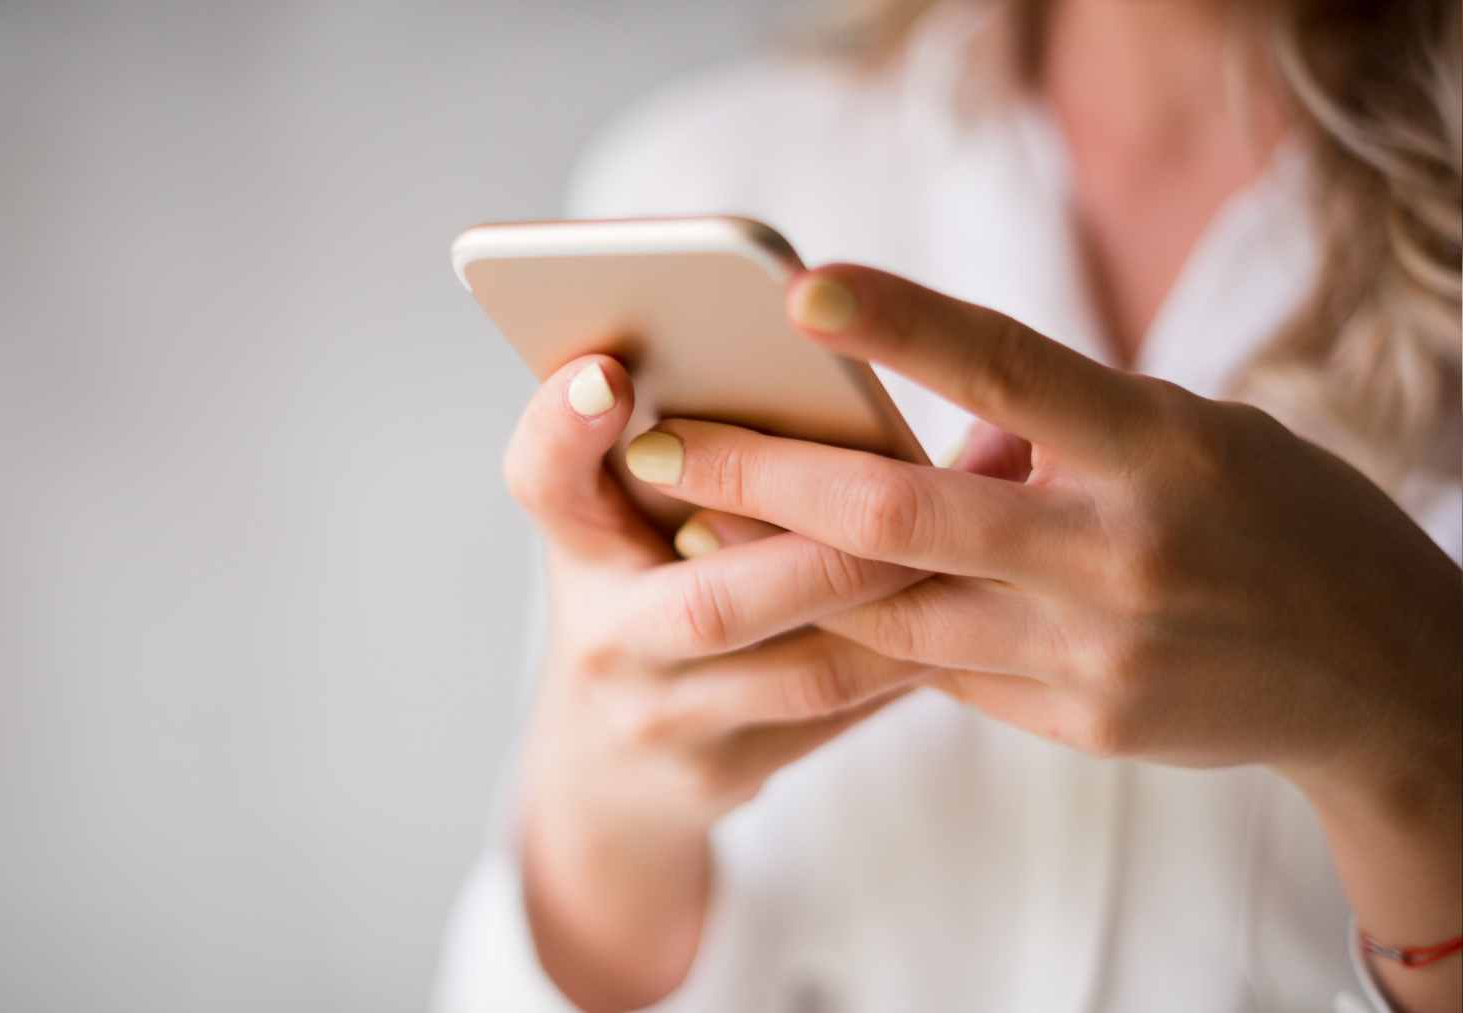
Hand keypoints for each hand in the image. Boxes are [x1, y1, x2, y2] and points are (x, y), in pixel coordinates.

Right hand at [502, 352, 927, 1009]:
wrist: (606, 773)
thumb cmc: (639, 597)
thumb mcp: (626, 525)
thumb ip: (690, 454)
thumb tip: (825, 348)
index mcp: (574, 548)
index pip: (543, 481)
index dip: (564, 429)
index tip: (609, 374)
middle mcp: (605, 639)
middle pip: (713, 602)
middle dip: (831, 547)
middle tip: (924, 485)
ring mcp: (663, 720)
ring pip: (807, 671)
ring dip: (905, 605)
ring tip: (984, 537)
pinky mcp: (724, 775)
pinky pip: (842, 713)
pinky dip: (913, 656)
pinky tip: (977, 607)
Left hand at [624, 264, 1462, 1009]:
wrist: (1376, 679)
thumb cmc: (1275, 520)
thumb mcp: (1192, 438)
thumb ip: (1064, 430)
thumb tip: (939, 430)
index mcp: (1162, 448)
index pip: (1014, 370)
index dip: (904, 326)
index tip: (800, 288)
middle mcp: (1120, 553)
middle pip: (901, 517)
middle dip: (762, 476)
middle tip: (657, 439)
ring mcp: (1095, 653)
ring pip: (890, 612)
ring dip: (780, 567)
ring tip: (693, 521)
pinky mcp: (1077, 723)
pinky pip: (938, 671)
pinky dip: (872, 628)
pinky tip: (808, 596)